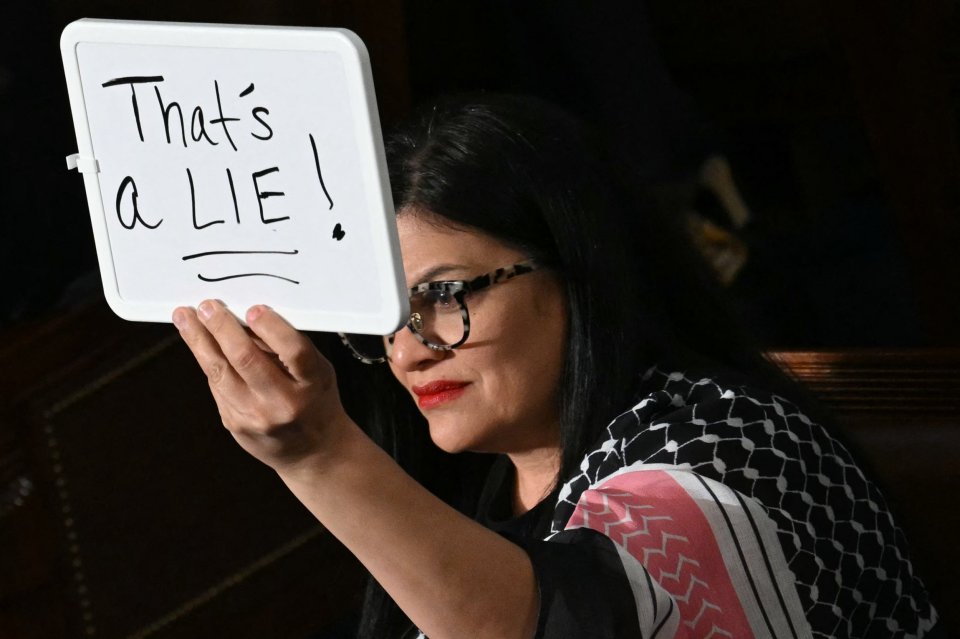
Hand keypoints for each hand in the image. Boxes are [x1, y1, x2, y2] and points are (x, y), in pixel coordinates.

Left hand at [172, 300, 350, 473]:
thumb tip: (245, 317)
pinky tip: (199, 343)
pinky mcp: (235, 424)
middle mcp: (283, 403)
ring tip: (185, 318)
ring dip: (199, 341)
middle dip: (222, 328)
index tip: (253, 309)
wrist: (311, 452)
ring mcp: (256, 417)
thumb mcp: (316, 371)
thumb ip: (287, 347)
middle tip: (207, 306)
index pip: (293, 352)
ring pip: (220, 372)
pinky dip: (208, 361)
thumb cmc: (315, 400)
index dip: (272, 329)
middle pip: (246, 359)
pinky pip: (216, 385)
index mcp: (313, 384)